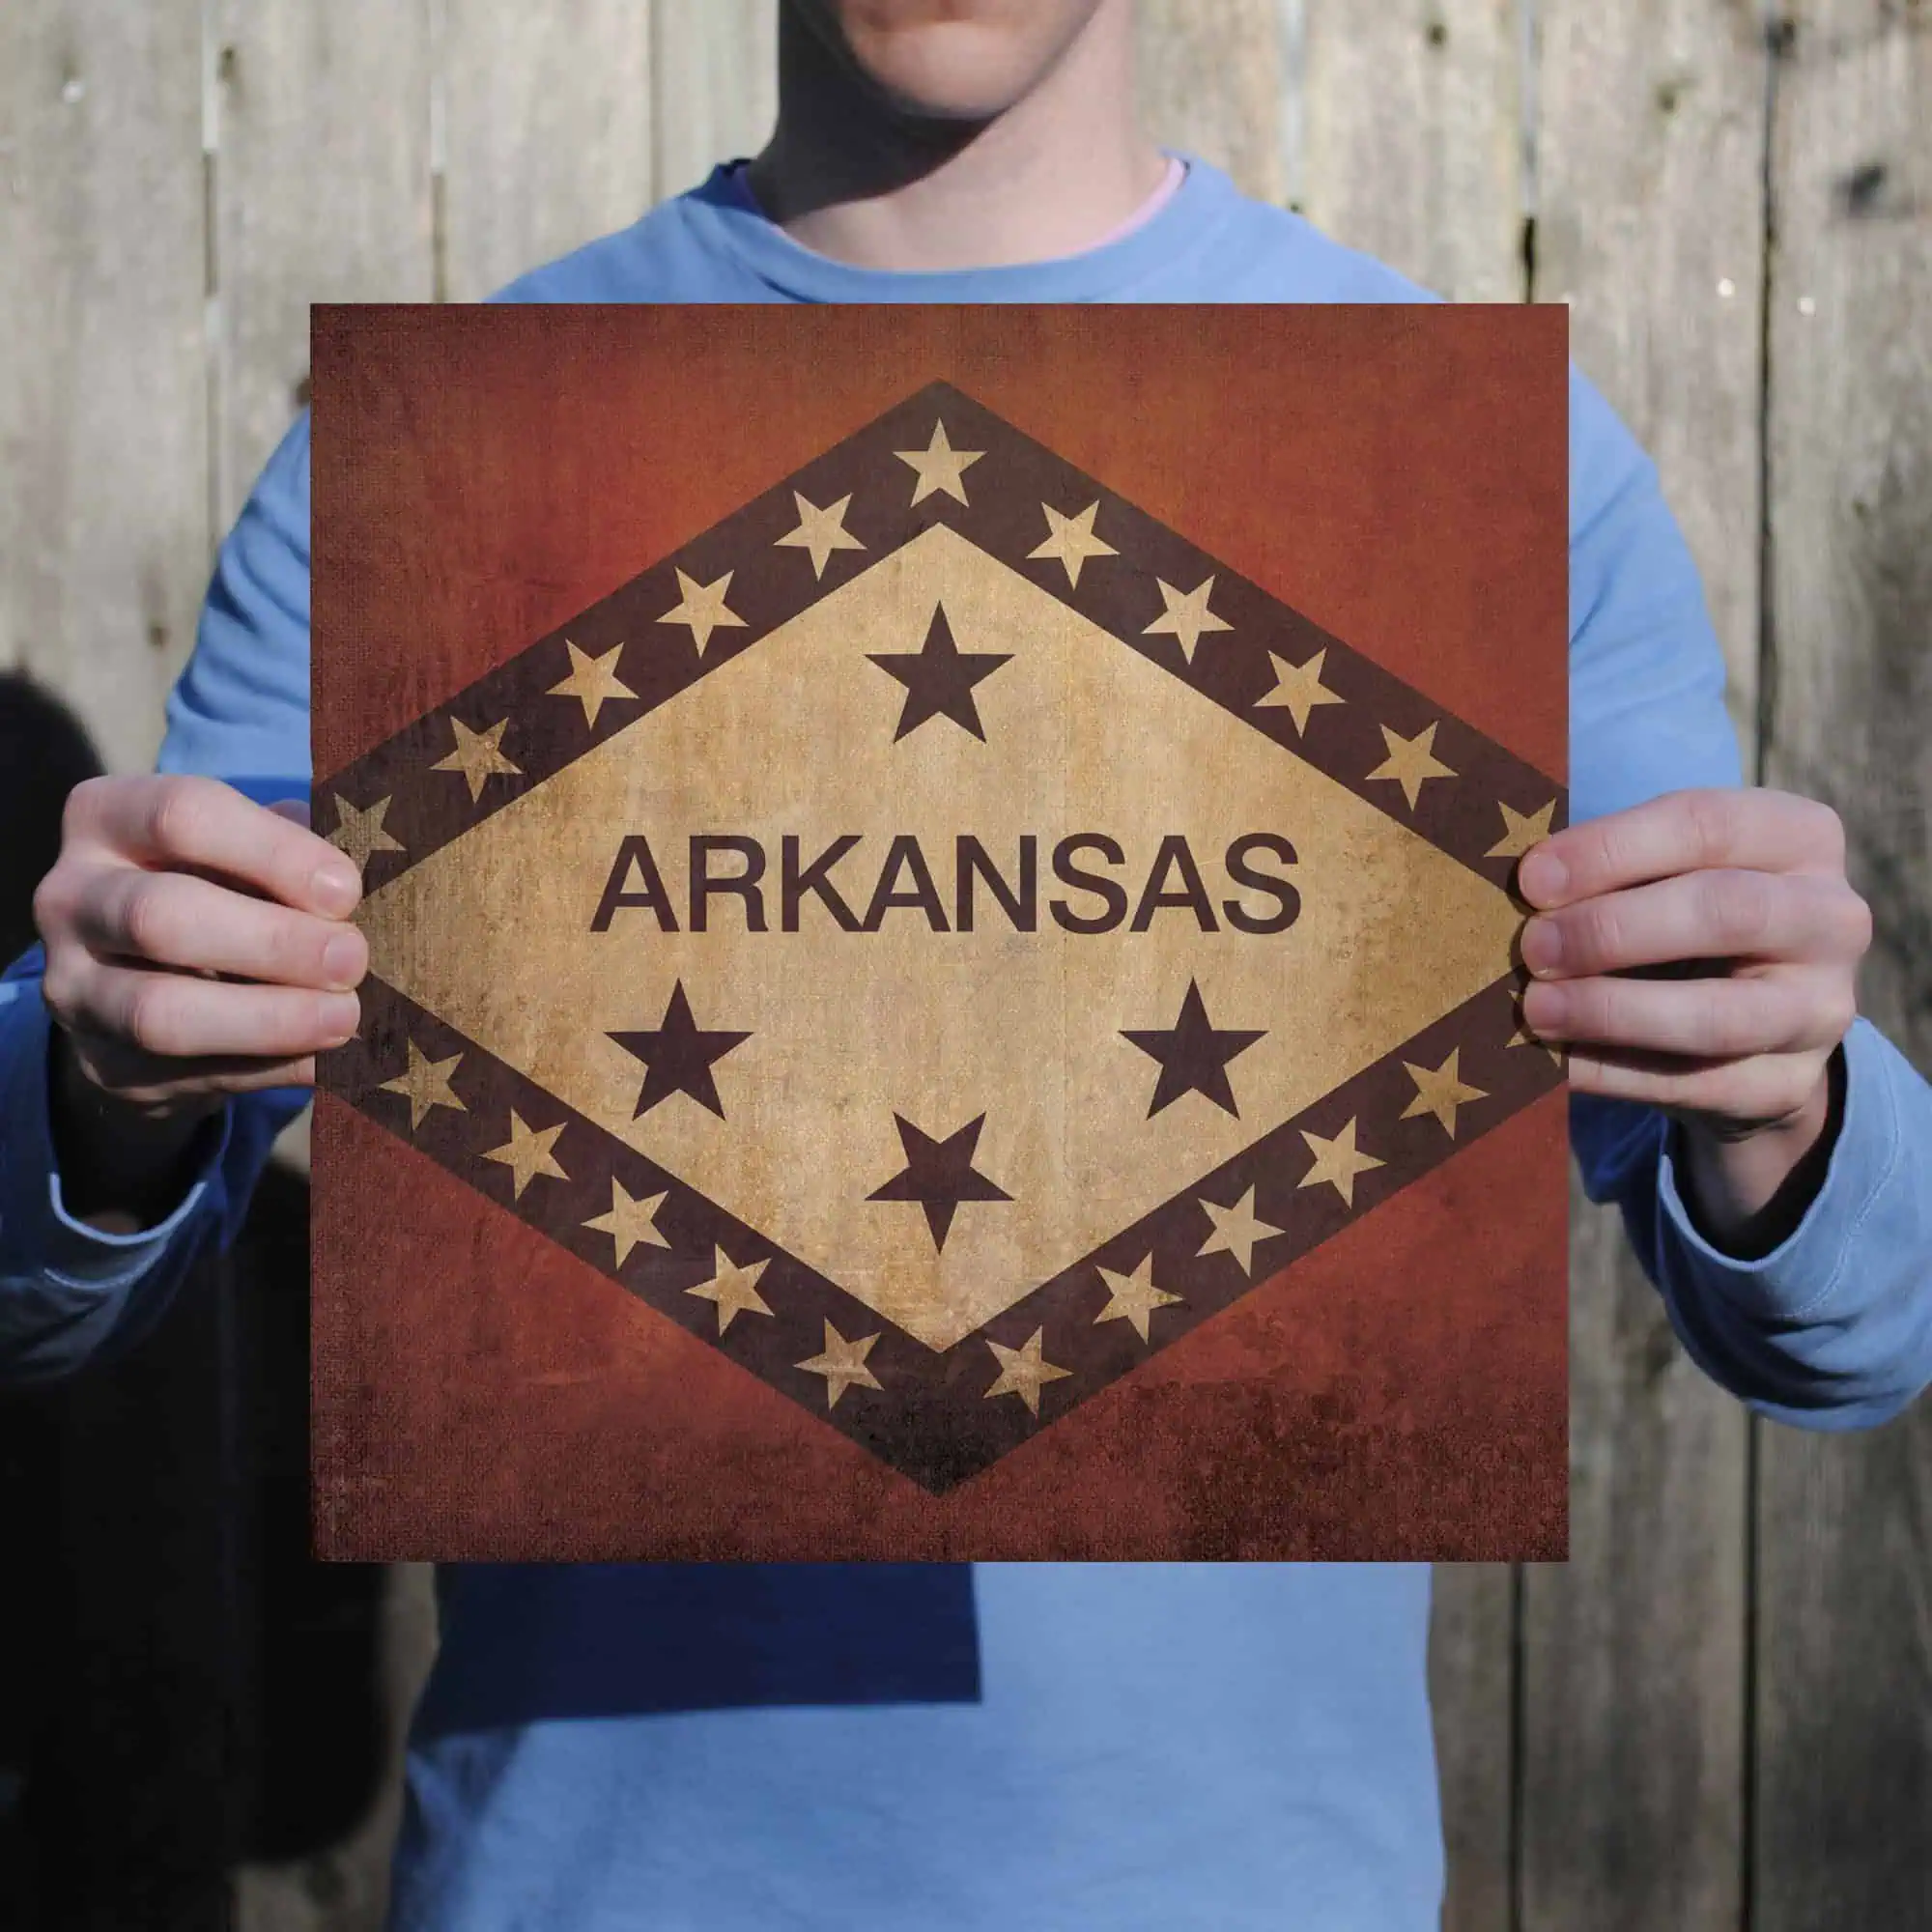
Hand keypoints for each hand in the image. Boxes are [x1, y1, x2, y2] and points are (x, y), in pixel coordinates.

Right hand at [33, 774, 368, 1114]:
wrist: (151, 990)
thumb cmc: (224, 891)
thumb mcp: (246, 853)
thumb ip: (297, 847)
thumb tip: (376, 858)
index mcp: (109, 818)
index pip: (183, 815)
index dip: (274, 853)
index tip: (346, 889)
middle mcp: (71, 897)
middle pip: (161, 916)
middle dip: (273, 942)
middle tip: (353, 959)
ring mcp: (75, 988)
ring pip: (161, 1012)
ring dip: (270, 1019)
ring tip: (347, 1017)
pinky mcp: (105, 1065)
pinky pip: (193, 1074)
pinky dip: (277, 1069)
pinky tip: (334, 1061)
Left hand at [1515, 787, 1871, 1235]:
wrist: (1750, 1030)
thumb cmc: (1680, 920)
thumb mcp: (1663, 876)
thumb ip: (1609, 872)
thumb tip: (1511, 889)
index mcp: (1799, 837)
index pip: (1706, 824)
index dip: (1611, 850)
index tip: (1532, 878)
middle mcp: (1831, 917)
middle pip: (1723, 912)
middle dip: (1612, 930)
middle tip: (1530, 947)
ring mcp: (1822, 1008)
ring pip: (1718, 1015)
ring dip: (1612, 1011)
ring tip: (1534, 1009)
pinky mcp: (1792, 1085)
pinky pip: (1696, 1085)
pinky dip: (1614, 1074)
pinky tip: (1554, 1064)